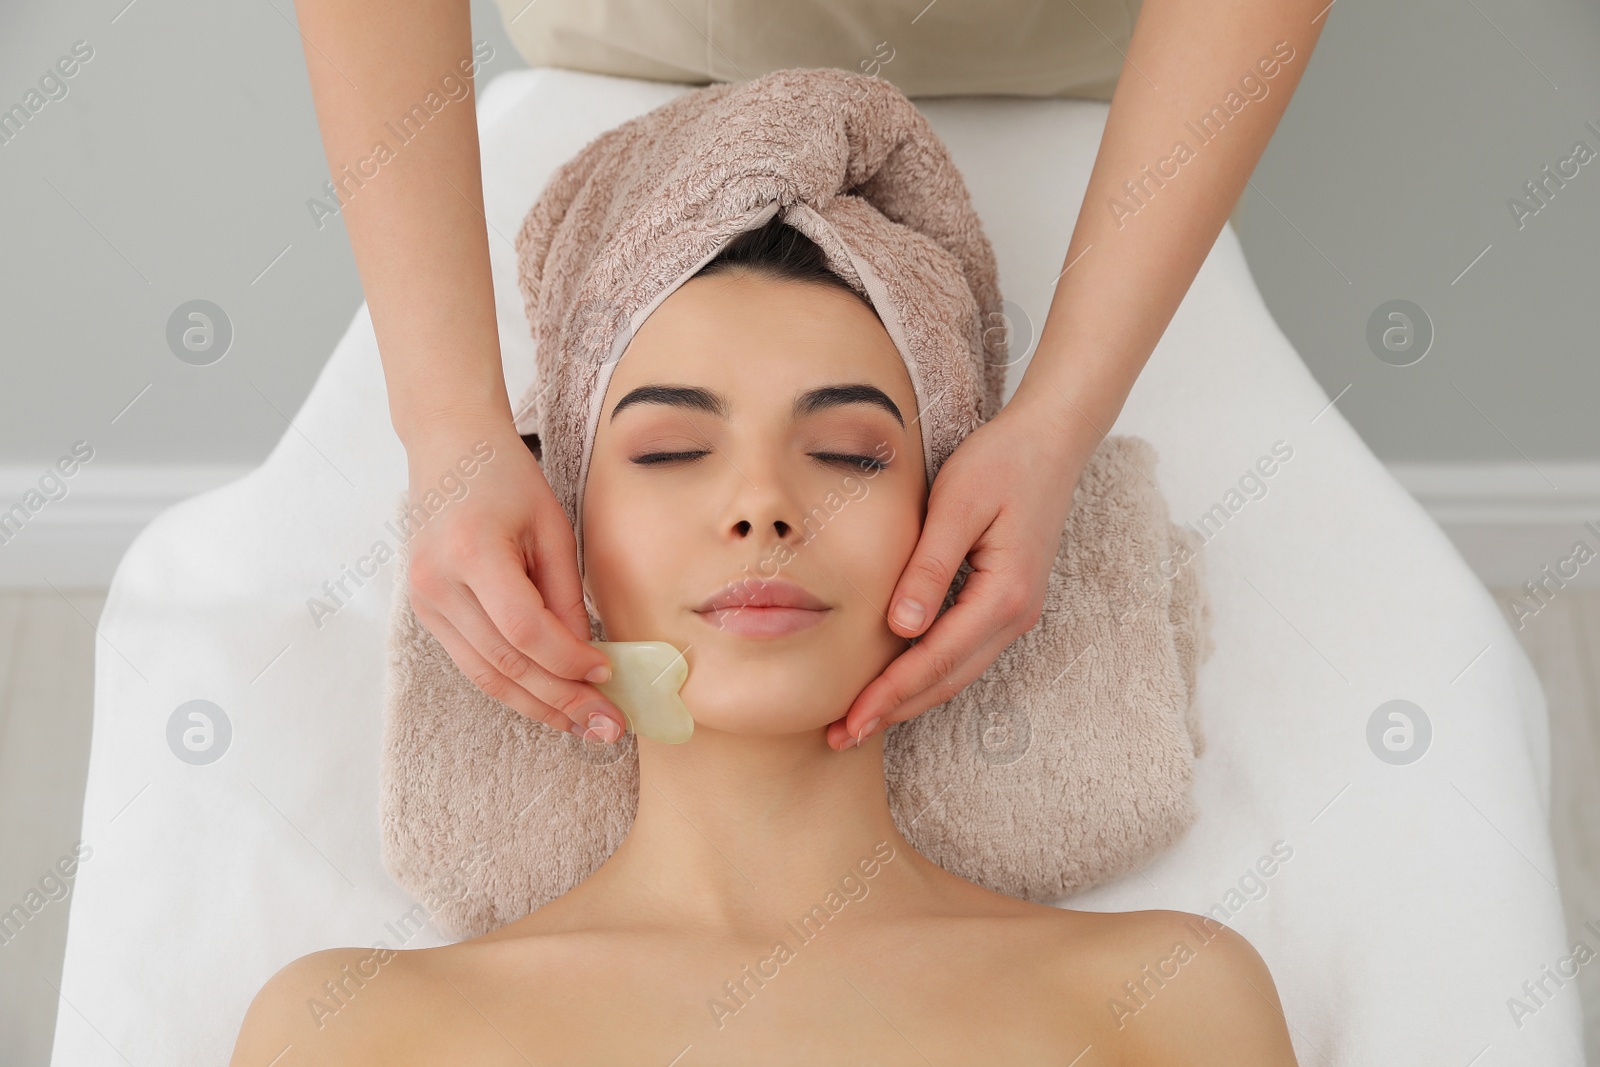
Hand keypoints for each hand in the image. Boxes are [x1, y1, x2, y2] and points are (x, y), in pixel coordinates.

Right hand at [402, 415, 625, 742]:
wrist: (449, 448)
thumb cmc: (508, 479)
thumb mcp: (553, 527)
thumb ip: (566, 595)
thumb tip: (587, 660)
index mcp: (471, 553)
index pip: (524, 631)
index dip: (569, 662)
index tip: (609, 676)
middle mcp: (437, 584)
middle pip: (504, 664)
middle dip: (560, 702)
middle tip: (607, 728)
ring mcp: (424, 602)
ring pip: (485, 676)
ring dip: (537, 706)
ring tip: (583, 726)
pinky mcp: (426, 612)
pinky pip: (473, 662)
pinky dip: (514, 685)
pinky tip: (550, 698)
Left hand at [827, 398, 1088, 749]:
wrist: (1051, 442)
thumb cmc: (1001, 462)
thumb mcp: (957, 505)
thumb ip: (929, 567)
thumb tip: (901, 628)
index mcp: (1004, 593)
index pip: (936, 658)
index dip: (890, 693)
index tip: (849, 718)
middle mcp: (1016, 614)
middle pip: (947, 679)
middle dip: (893, 711)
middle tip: (839, 737)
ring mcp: (1015, 613)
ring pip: (957, 673)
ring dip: (909, 700)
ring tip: (860, 721)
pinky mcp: (1006, 604)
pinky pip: (962, 652)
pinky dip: (927, 674)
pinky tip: (896, 682)